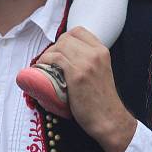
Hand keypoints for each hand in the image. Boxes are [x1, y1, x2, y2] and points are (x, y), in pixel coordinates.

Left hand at [36, 27, 136, 151]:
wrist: (109, 120)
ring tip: (43, 65)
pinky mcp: (77, 75)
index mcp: (102, 51)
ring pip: (59, 47)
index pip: (78, 31)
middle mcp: (95, 53)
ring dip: (47, 55)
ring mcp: (86, 63)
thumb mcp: (101, 71)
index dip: (64, 39)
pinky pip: (55, 58)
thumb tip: (67, 56)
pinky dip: (44, 61)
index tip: (59, 50)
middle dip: (54, 47)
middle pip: (66, 38)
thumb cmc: (102, 100)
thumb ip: (89, 61)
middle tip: (49, 60)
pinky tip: (41, 69)